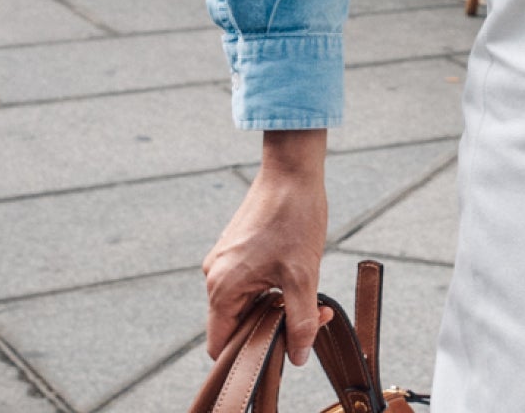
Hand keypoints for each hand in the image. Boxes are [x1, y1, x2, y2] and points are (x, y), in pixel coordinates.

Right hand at [205, 130, 328, 364]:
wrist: (292, 168)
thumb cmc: (295, 216)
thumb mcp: (303, 275)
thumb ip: (301, 321)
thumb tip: (299, 356)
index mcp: (222, 288)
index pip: (221, 345)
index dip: (249, 354)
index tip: (282, 346)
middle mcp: (214, 276)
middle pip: (235, 325)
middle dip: (271, 327)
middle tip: (309, 317)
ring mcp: (223, 260)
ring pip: (244, 303)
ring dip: (274, 305)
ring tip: (306, 293)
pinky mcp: (234, 248)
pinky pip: (246, 282)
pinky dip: (269, 287)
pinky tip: (294, 275)